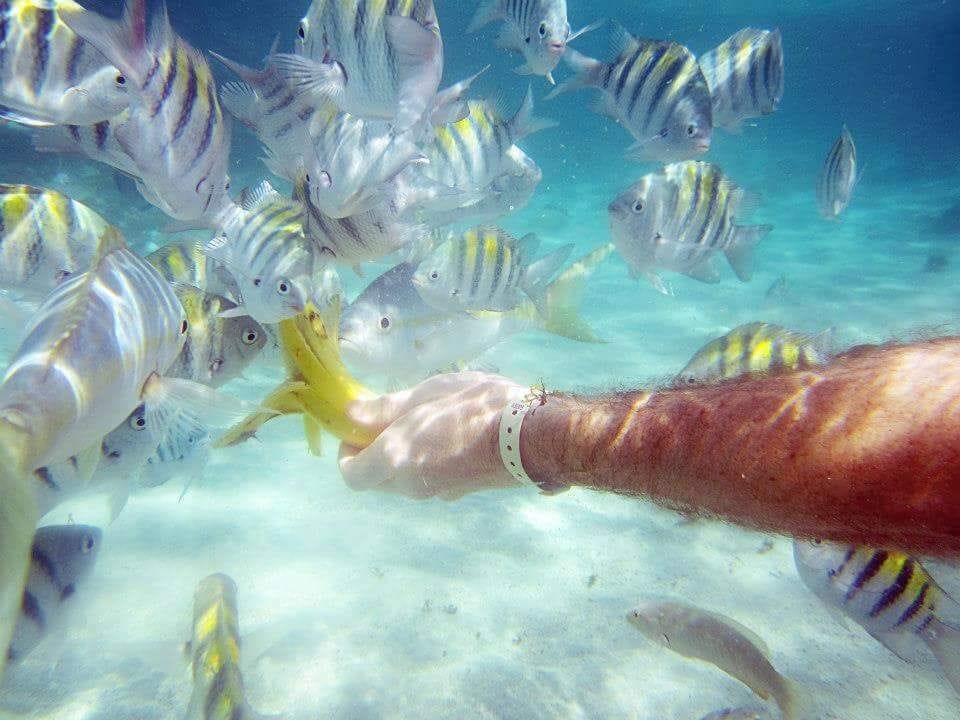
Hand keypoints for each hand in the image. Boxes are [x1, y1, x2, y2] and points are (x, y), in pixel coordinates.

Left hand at [338, 372, 525, 499]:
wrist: (531, 436)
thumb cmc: (477, 406)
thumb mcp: (427, 394)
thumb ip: (384, 408)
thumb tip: (349, 414)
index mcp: (395, 459)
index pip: (352, 475)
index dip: (348, 453)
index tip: (360, 428)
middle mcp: (410, 485)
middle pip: (376, 479)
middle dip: (375, 453)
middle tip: (394, 420)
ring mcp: (436, 493)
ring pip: (402, 480)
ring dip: (402, 457)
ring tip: (427, 422)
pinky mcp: (458, 493)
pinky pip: (428, 481)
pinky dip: (427, 463)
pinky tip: (451, 437)